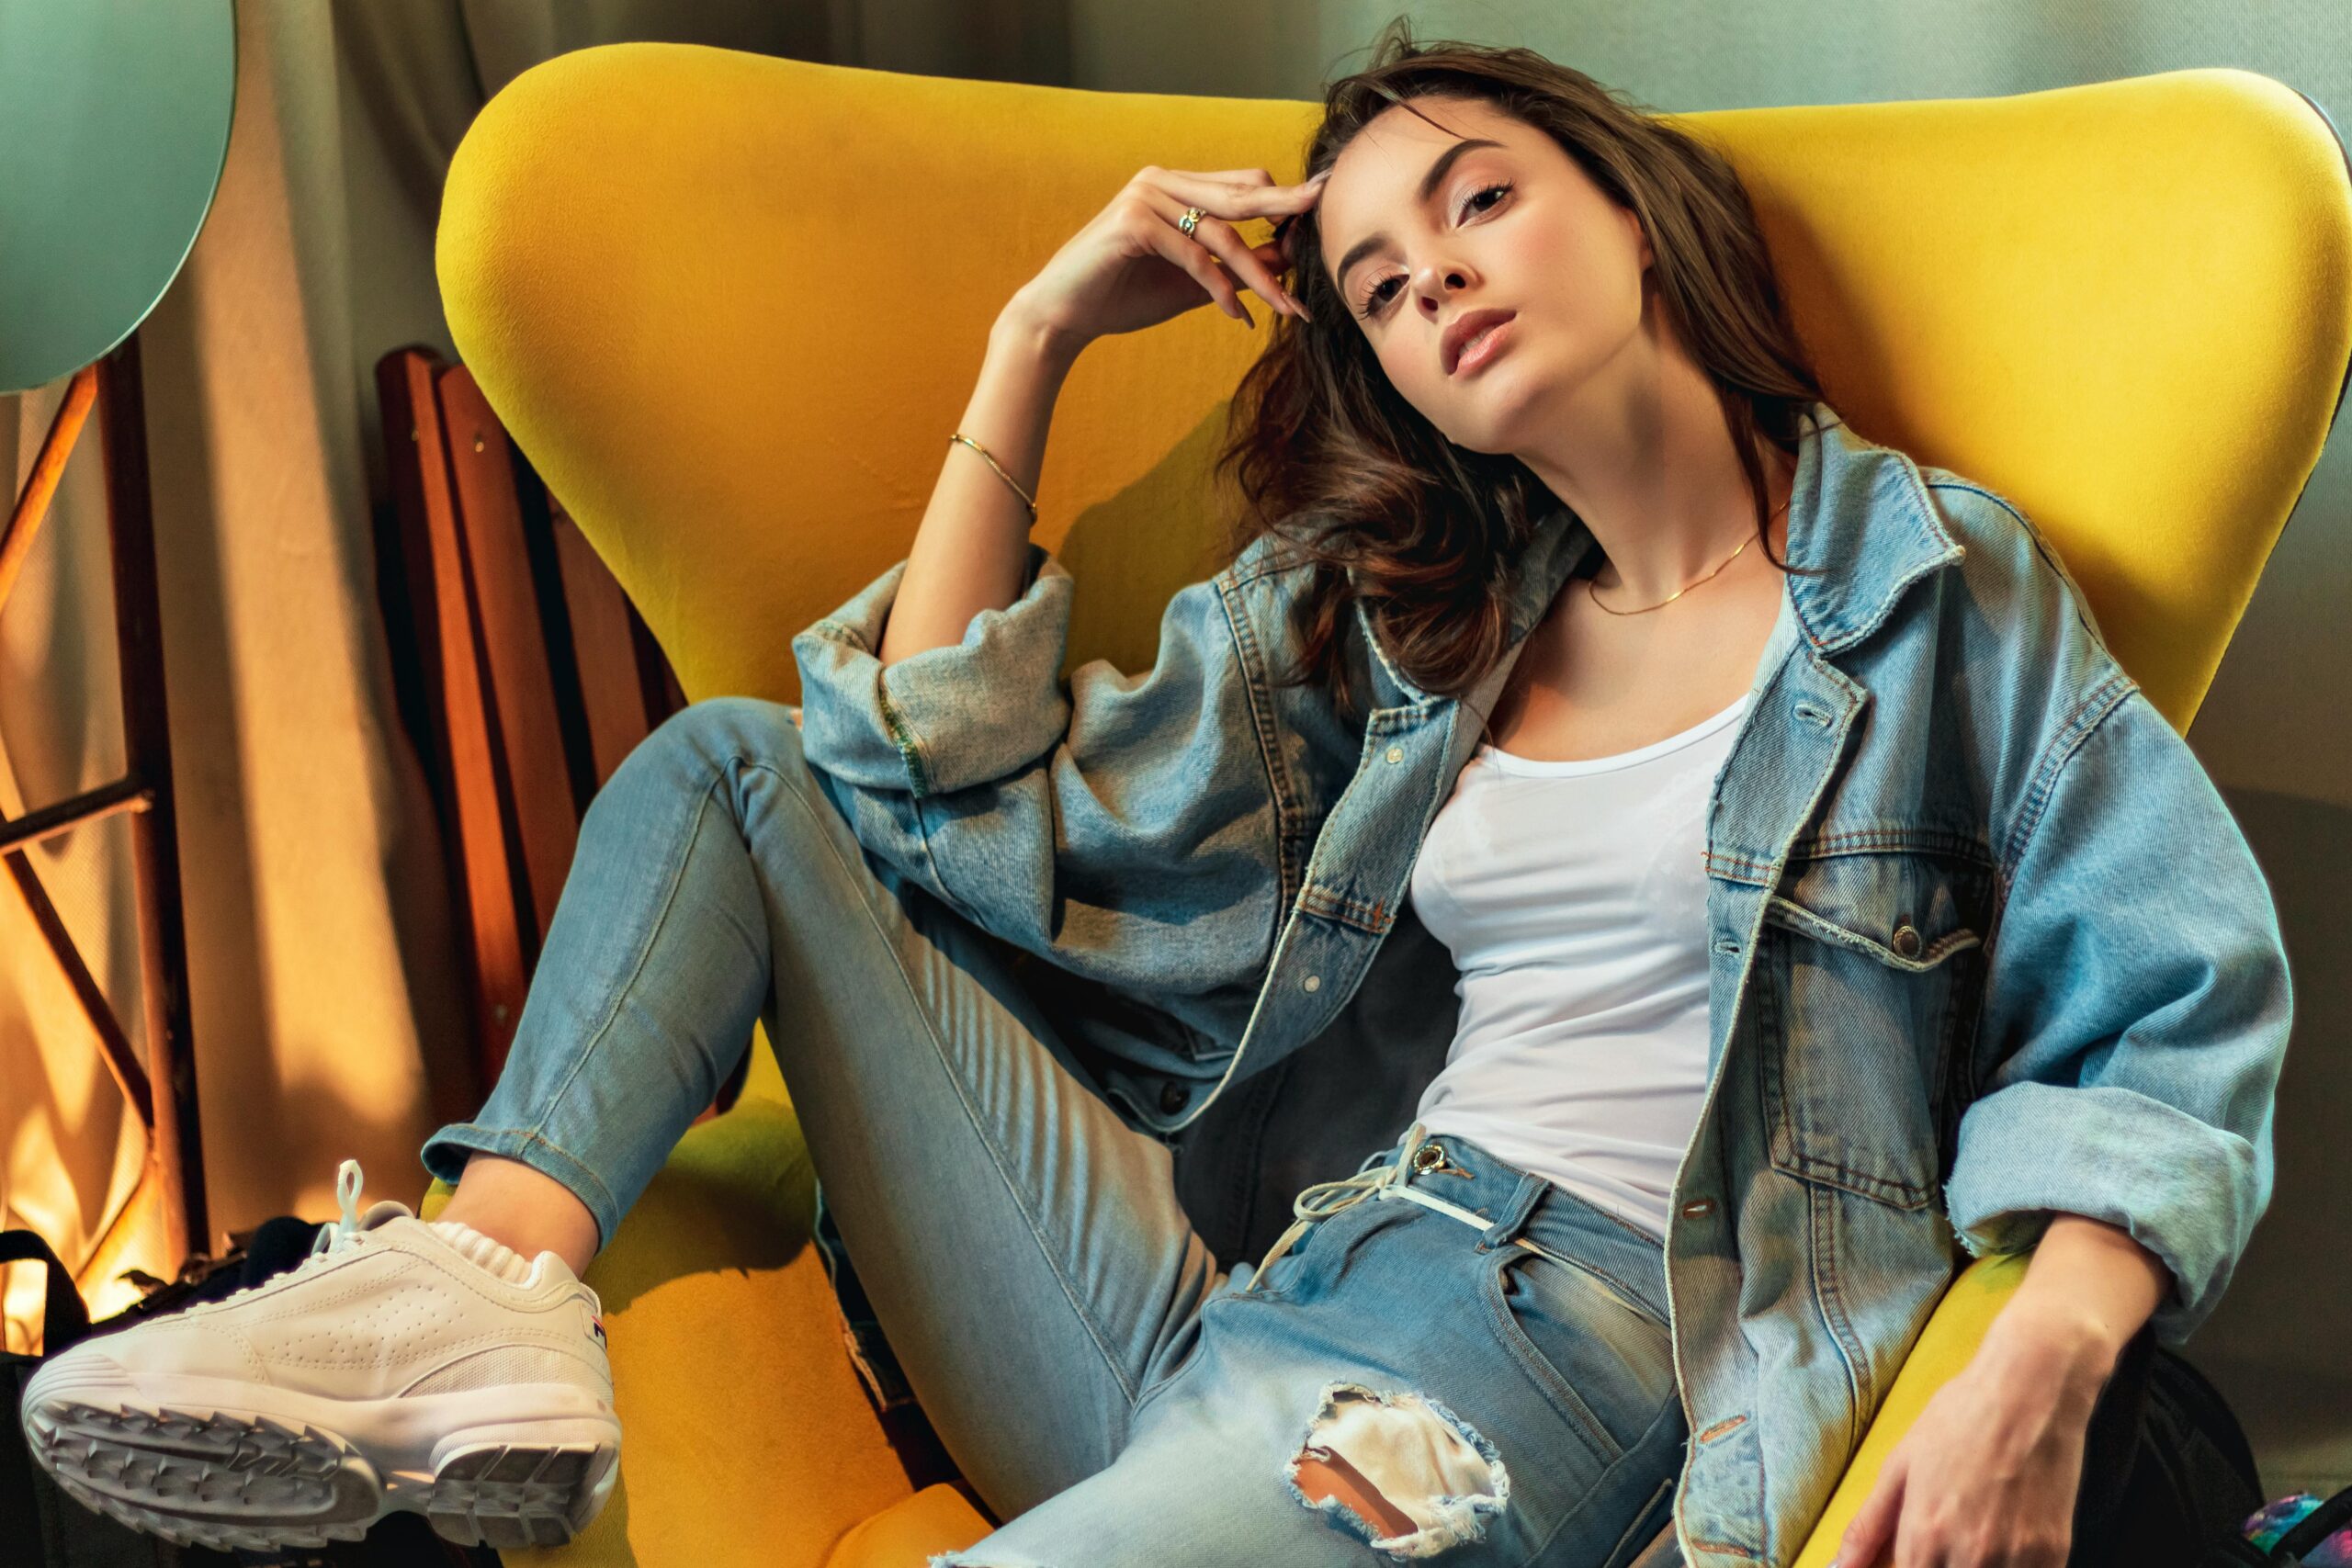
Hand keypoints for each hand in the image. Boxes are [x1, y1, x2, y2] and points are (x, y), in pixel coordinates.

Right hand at [1004, 166, 1326, 355]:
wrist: (1061, 317)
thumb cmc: (1123, 297)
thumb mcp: (1192, 282)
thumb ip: (1234, 267)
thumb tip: (1289, 263)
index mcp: (1175, 185)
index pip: (1243, 184)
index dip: (1282, 205)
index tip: (1319, 223)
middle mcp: (1162, 180)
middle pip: (1242, 198)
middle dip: (1286, 222)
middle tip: (1326, 231)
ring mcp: (1145, 195)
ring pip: (1223, 232)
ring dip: (1259, 275)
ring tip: (1286, 309)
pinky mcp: (1133, 221)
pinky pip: (1194, 255)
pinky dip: (1219, 288)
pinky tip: (1237, 316)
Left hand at [1834, 1318, 2101, 1567]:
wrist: (2031, 1392)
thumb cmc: (1960, 1420)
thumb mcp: (1900, 1466)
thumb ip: (1867, 1526)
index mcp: (1924, 1535)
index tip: (1914, 1555)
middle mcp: (1971, 1556)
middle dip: (1941, 1565)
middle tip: (1946, 1536)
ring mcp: (2017, 1558)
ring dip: (1976, 1567)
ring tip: (1977, 1530)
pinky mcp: (2055, 1553)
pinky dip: (2013, 1566)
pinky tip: (2006, 1539)